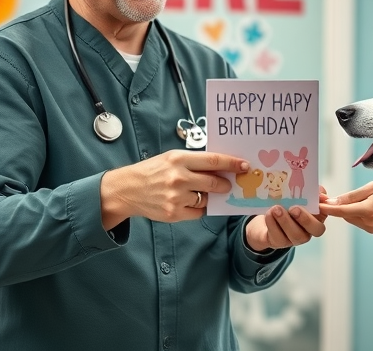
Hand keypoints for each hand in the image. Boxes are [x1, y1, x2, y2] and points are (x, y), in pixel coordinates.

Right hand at [101, 150, 248, 227]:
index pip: (214, 160)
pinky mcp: (174, 213)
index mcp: (179, 159)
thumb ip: (195, 162)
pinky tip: (190, 202)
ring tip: (199, 192)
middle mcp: (179, 178)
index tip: (245, 165)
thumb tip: (222, 167)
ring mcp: (176, 197)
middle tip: (229, 184)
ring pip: (206, 199)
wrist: (127, 190)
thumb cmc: (152, 171)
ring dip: (208, 196)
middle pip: (214, 182)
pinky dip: (198, 208)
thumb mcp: (172, 158)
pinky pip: (198, 212)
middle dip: (225, 184)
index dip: (232, 163)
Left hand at [245, 186, 328, 250]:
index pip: (325, 216)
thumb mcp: (299, 196)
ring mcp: (294, 239)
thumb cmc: (287, 204)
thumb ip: (311, 192)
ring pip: (295, 235)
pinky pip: (277, 237)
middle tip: (294, 208)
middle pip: (315, 230)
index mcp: (316, 218)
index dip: (324, 210)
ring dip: (285, 221)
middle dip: (306, 219)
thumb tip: (319, 192)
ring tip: (276, 209)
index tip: (316, 201)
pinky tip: (268, 214)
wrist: (267, 216)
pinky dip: (272, 224)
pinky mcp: (278, 242)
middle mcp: (308, 231)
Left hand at [320, 180, 372, 232]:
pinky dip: (351, 212)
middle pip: (343, 214)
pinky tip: (353, 203)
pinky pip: (355, 219)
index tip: (314, 204)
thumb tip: (333, 201)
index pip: (342, 211)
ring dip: (342, 209)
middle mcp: (368, 222)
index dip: (326, 208)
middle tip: (322, 195)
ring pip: (348, 217)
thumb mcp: (372, 187)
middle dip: (333, 206)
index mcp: (369, 210)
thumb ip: (351, 195)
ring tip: (341, 197)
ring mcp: (370, 228)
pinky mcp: (371, 229)